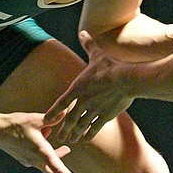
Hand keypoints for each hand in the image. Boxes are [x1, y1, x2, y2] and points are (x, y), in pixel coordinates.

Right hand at [0, 111, 83, 172]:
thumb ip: (52, 118)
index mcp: (40, 151)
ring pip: (48, 164)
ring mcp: (29, 161)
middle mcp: (35, 159)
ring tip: (67, 149)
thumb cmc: (15, 124)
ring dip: (57, 158)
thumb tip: (66, 112)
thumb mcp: (36, 119)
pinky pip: (40, 159)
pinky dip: (47, 152)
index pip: (58, 168)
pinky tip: (46, 136)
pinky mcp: (25, 159)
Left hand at [45, 31, 135, 145]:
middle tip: (57, 136)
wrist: (126, 79)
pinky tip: (86, 139)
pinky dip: (89, 134)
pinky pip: (94, 128)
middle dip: (63, 128)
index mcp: (78, 87)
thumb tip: (83, 32)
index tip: (46, 119)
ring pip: (80, 126)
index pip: (61, 102)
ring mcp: (93, 110)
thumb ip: (88, 45)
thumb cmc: (111, 66)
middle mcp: (83, 101)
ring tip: (70, 140)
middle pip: (69, 118)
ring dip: (74, 134)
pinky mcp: (105, 116)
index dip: (52, 112)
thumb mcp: (97, 54)